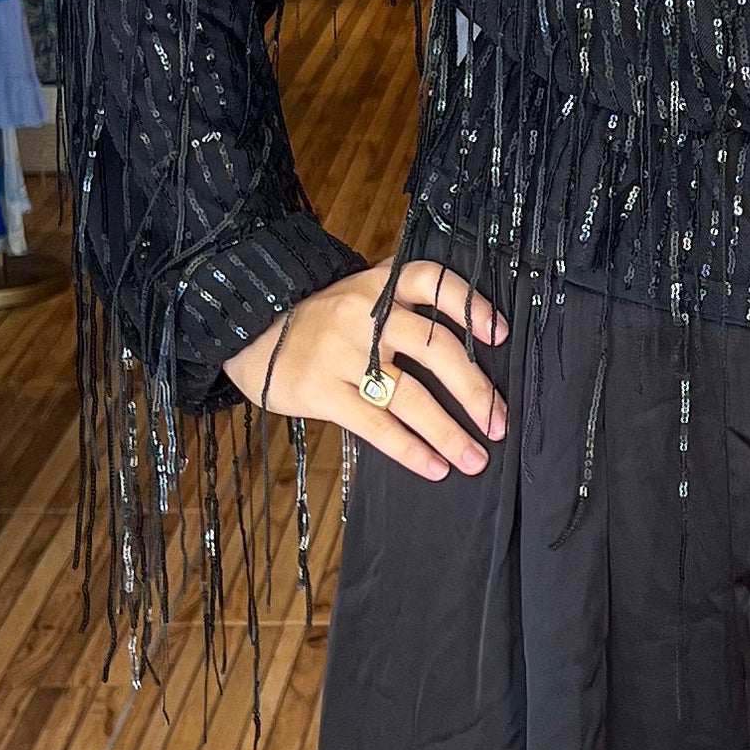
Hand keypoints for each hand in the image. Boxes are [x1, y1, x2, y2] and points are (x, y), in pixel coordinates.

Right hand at [221, 257, 507, 483]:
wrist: (250, 332)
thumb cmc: (321, 319)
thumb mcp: (360, 295)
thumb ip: (402, 306)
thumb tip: (468, 350)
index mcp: (381, 285)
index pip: (433, 282)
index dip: (470, 306)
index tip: (499, 335)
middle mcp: (367, 314)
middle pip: (433, 348)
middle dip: (473, 389)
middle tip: (499, 421)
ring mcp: (343, 352)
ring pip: (409, 394)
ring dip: (448, 431)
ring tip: (474, 458)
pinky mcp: (322, 390)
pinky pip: (374, 424)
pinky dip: (409, 448)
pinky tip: (433, 466)